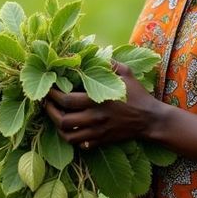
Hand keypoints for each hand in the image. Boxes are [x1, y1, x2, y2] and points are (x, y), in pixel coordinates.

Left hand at [42, 62, 162, 149]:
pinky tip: (70, 129)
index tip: (48, 88)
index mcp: (97, 100)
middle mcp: (95, 117)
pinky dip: (72, 138)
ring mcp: (97, 131)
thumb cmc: (138, 95)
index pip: (66, 100)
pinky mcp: (101, 140)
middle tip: (46, 102)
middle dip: (50, 111)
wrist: (150, 119)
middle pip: (62, 120)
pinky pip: (80, 144)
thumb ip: (109, 64)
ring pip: (68, 136)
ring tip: (55, 117)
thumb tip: (95, 53)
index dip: (52, 95)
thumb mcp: (126, 74)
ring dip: (58, 127)